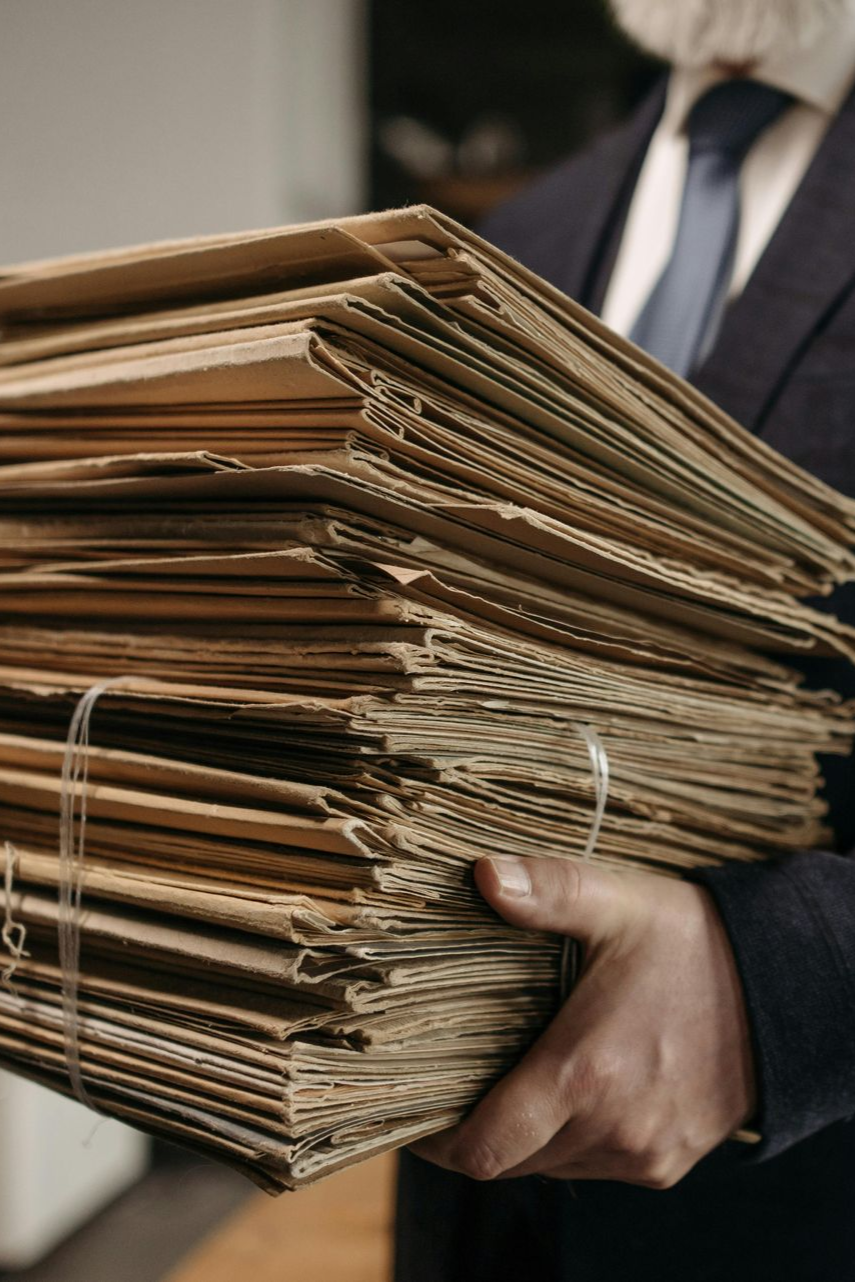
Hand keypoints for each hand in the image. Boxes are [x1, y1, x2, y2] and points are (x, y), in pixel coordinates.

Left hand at [413, 856, 756, 1188]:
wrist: (785, 987)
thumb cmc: (694, 943)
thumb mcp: (618, 902)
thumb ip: (546, 890)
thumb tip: (481, 875)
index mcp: (585, 1074)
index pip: (484, 1149)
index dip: (439, 1141)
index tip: (417, 1110)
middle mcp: (612, 1129)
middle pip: (513, 1161)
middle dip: (479, 1130)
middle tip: (458, 1080)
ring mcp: (644, 1152)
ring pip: (553, 1166)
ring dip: (528, 1135)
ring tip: (514, 1077)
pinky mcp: (668, 1161)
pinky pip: (598, 1166)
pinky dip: (574, 1140)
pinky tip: (575, 1087)